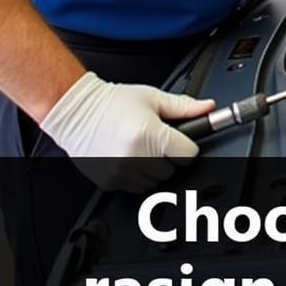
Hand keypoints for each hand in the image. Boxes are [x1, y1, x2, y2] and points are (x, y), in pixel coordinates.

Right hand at [39, 71, 214, 191]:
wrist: (77, 111)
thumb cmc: (112, 102)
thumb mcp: (153, 98)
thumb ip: (184, 106)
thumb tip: (208, 108)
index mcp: (149, 135)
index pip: (188, 155)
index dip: (187, 145)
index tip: (181, 140)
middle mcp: (135, 157)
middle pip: (171, 170)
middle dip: (169, 157)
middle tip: (157, 141)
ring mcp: (120, 172)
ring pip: (154, 182)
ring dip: (154, 169)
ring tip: (142, 148)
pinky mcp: (108, 182)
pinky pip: (135, 187)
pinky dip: (137, 176)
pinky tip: (129, 157)